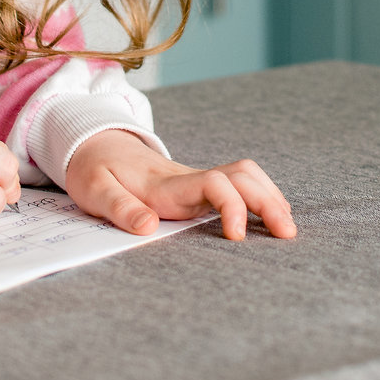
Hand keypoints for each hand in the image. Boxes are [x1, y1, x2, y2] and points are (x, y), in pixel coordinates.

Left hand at [65, 129, 295, 240]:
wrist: (93, 142)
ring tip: (287, 228)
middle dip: (269, 201)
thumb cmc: (93, 169)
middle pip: (242, 176)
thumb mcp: (94, 189)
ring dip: (270, 196)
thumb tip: (148, 227)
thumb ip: (119, 208)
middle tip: (287, 234)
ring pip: (245, 176)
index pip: (214, 184)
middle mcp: (188, 178)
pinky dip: (261, 196)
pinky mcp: (196, 186)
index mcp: (165, 184)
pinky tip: (271, 215)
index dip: (231, 206)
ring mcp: (195, 180)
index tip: (235, 237)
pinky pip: (238, 183)